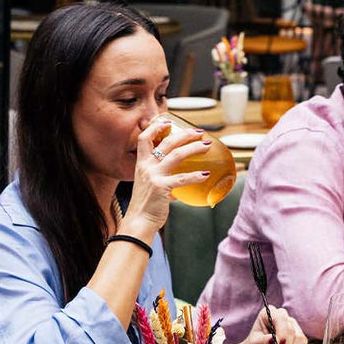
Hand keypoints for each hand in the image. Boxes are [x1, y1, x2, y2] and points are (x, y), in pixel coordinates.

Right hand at [122, 119, 211, 238]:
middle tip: (198, 132)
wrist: (138, 223)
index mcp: (141, 164)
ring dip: (193, 148)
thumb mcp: (148, 185)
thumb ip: (159, 176)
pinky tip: (205, 174)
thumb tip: (178, 177)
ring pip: (176, 155)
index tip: (168, 121)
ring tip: (206, 146)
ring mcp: (153, 176)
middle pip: (165, 142)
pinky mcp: (161, 188)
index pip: (144, 138)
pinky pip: (182, 178)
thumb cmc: (145, 205)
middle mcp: (146, 167)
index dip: (156, 127)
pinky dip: (195, 176)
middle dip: (183, 134)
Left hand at [228, 306, 307, 343]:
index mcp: (269, 313)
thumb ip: (263, 341)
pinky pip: (302, 342)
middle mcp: (282, 315)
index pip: (281, 318)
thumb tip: (273, 340)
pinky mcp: (298, 333)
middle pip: (291, 329)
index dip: (282, 333)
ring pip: (298, 336)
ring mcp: (292, 324)